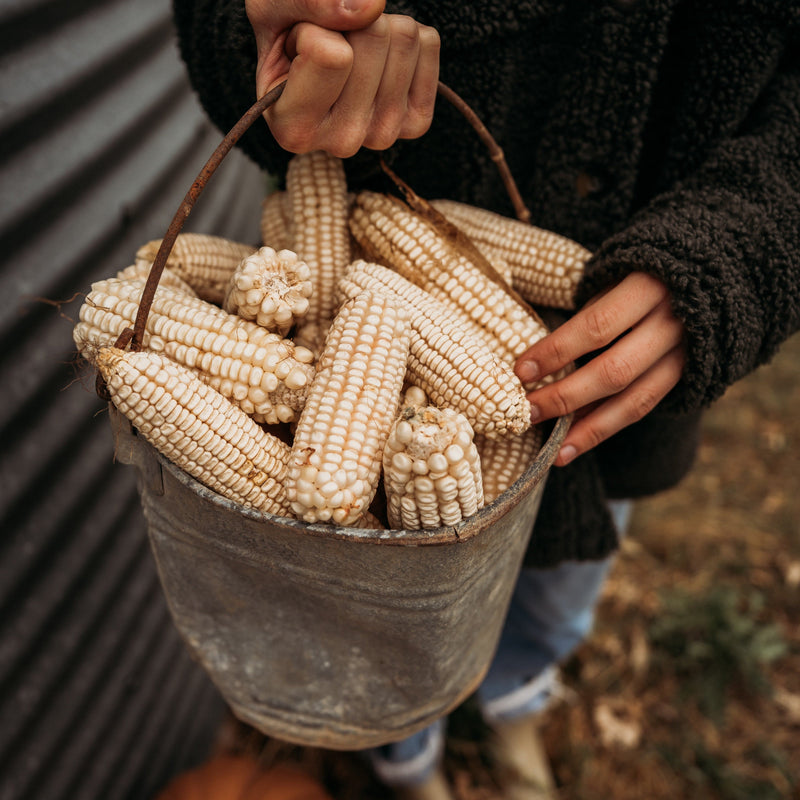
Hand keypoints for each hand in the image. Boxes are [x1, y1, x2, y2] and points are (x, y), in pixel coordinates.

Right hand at [246, 0, 439, 156]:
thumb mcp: (271, 8)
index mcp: (294, 129)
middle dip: (351, 23)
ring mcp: (382, 135)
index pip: (332, 56)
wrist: (317, 53)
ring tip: (353, 47)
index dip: (313, 27)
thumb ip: (309, 4)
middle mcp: (341, 143)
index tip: (297, 46)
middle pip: (373, 37)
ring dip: (378, 23)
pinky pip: (428, 45)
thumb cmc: (285, 33)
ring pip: (403, 38)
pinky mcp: (416, 122)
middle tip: (331, 42)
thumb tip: (371, 8)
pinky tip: (381, 56)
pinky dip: (408, 32)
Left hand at [515, 272, 685, 465]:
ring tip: (554, 450)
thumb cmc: (641, 274)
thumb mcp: (615, 277)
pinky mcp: (686, 376)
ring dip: (587, 429)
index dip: (557, 351)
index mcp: (650, 287)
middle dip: (566, 397)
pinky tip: (574, 445)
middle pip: (614, 371)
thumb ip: (587, 316)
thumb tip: (540, 364)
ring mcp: (684, 354)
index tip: (521, 370)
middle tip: (528, 412)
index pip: (597, 326)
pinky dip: (605, 428)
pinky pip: (643, 408)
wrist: (709, 276)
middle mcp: (672, 324)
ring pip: (633, 401)